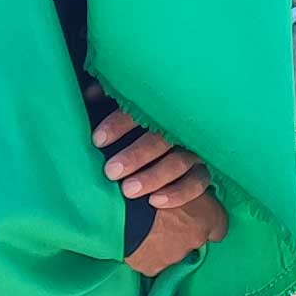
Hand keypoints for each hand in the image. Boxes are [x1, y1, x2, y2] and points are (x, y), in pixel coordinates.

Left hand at [91, 102, 213, 213]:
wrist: (181, 148)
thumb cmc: (145, 126)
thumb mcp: (129, 110)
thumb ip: (110, 100)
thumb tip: (91, 94)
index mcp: (161, 109)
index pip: (141, 111)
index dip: (119, 124)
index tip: (97, 140)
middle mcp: (180, 128)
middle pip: (160, 139)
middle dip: (135, 155)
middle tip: (111, 171)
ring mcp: (195, 149)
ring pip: (178, 161)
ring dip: (153, 176)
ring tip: (127, 190)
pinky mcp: (204, 171)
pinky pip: (196, 182)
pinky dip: (178, 192)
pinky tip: (155, 201)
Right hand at [126, 191, 227, 278]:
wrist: (122, 203)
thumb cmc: (149, 181)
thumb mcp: (178, 171)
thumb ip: (190, 185)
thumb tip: (189, 191)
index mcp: (210, 215)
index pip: (219, 227)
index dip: (206, 221)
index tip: (193, 217)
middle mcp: (198, 239)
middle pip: (194, 239)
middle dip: (181, 231)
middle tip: (162, 217)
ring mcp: (176, 257)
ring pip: (173, 252)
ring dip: (163, 241)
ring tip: (144, 227)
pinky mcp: (153, 268)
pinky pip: (152, 262)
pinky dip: (145, 253)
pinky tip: (133, 239)